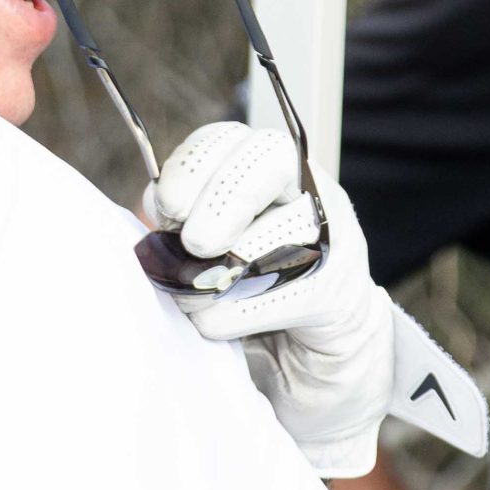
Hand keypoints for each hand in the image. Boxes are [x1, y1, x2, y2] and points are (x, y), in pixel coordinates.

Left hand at [145, 122, 392, 477]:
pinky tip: (219, 323)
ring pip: (276, 230)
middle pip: (267, 162)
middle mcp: (307, 191)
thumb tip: (151, 211)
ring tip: (195, 296)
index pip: (231, 138)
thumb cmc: (248, 287)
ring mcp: (333, 238)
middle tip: (194, 244)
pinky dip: (233, 315)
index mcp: (267, 169)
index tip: (165, 205)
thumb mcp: (207, 245)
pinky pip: (278, 295)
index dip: (192, 165)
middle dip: (221, 202)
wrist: (315, 351)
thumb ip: (179, 221)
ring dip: (219, 273)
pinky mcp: (338, 292)